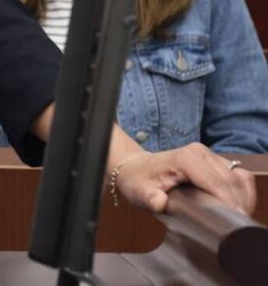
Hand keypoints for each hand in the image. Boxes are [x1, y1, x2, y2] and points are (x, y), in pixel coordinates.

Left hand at [115, 142, 255, 214]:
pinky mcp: (214, 160)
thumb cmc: (138, 181)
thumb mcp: (139, 193)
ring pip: (239, 178)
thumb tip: (159, 203)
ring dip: (242, 198)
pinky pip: (238, 175)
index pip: (217, 184)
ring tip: (236, 217)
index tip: (233, 222)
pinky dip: (242, 191)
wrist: (136, 168)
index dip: (228, 204)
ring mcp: (209, 154)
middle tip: (235, 225)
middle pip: (232, 182)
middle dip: (238, 204)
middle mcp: (200, 153)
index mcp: (186, 159)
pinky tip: (236, 206)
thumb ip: (149, 199)